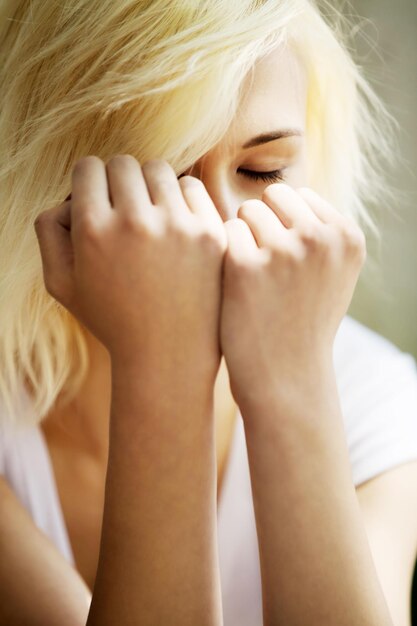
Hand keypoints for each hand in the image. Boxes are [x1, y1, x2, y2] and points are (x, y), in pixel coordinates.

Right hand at [34, 155, 226, 384]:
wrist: (168, 354)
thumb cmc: (112, 319)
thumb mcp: (61, 284)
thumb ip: (49, 231)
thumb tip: (69, 197)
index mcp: (93, 230)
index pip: (88, 167)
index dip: (89, 182)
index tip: (98, 200)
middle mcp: (134, 222)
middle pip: (122, 164)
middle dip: (118, 181)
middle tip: (124, 209)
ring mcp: (177, 226)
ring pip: (158, 170)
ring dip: (150, 186)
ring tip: (150, 215)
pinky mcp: (209, 233)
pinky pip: (191, 187)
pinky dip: (180, 199)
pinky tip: (176, 224)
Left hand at [220, 183, 366, 410]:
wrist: (286, 377)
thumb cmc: (303, 321)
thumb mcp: (332, 274)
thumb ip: (320, 230)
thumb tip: (286, 191)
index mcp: (347, 236)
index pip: (300, 195)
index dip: (285, 224)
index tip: (287, 260)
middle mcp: (320, 238)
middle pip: (273, 195)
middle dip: (264, 223)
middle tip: (265, 264)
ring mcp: (284, 251)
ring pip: (246, 212)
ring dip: (243, 237)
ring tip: (253, 276)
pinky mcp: (245, 267)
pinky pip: (225, 233)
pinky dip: (225, 255)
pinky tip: (234, 284)